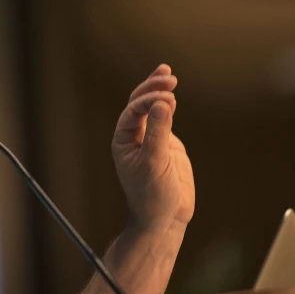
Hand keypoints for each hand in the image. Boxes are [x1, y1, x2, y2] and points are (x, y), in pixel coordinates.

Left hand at [111, 64, 194, 233]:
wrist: (164, 218)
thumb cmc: (153, 195)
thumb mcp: (155, 163)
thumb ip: (158, 133)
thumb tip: (162, 103)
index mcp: (123, 140)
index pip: (132, 112)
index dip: (147, 101)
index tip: (167, 98)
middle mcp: (134, 136)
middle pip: (139, 104)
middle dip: (151, 88)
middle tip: (168, 75)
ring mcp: (151, 138)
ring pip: (152, 109)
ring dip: (158, 91)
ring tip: (168, 75)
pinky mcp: (167, 144)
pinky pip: (164, 120)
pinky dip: (168, 106)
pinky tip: (171, 95)